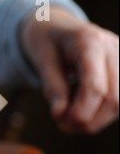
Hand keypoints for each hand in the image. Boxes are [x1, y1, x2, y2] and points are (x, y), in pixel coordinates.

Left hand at [22, 7, 118, 133]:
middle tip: (62, 125)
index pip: (95, 87)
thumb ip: (53, 87)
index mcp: (89, 42)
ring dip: (94, 121)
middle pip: (113, 99)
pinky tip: (82, 113)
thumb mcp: (42, 60)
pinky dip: (100, 114)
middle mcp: (113, 49)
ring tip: (69, 121)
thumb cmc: (48, 42)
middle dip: (86, 120)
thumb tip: (60, 114)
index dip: (79, 111)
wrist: (58, 27)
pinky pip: (119, 103)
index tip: (58, 120)